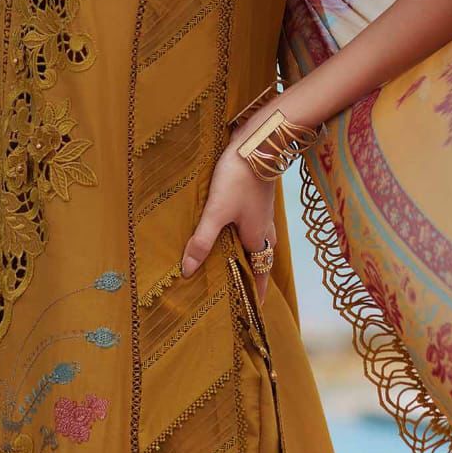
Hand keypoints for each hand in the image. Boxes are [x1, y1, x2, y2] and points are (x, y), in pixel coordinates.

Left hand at [179, 131, 276, 305]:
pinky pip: (256, 221)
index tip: (257, 309)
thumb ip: (202, 241)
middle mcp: (263, 227)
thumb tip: (188, 272)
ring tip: (238, 257)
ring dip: (252, 251)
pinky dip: (249, 230)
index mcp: (256, 237)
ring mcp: (263, 211)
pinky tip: (235, 222)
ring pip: (260, 238)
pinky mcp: (258, 195)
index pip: (261, 273)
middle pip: (260, 257)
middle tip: (243, 286)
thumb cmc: (238, 179)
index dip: (259, 291)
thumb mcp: (216, 212)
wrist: (258, 143)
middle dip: (253, 273)